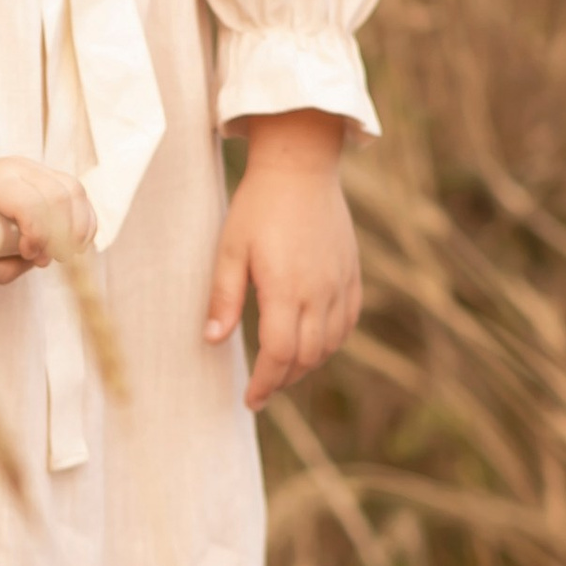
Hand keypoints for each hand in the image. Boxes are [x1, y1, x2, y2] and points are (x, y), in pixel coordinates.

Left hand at [0, 157, 93, 287]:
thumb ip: (4, 266)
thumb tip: (39, 259)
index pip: (28, 202)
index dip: (38, 234)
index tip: (30, 255)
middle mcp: (15, 168)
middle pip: (57, 196)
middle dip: (61, 234)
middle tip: (49, 258)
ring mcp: (34, 167)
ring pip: (74, 190)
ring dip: (78, 227)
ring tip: (66, 252)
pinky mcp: (48, 174)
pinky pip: (78, 192)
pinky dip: (85, 219)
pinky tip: (77, 242)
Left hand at [205, 113, 360, 410]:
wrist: (302, 166)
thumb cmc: (259, 205)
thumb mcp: (230, 248)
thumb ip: (224, 296)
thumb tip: (213, 339)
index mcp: (286, 288)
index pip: (279, 353)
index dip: (265, 383)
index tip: (251, 400)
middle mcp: (320, 291)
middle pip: (307, 356)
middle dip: (283, 380)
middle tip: (262, 390)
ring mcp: (341, 282)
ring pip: (330, 344)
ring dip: (307, 365)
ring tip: (283, 371)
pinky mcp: (352, 273)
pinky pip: (348, 322)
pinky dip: (331, 343)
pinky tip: (314, 346)